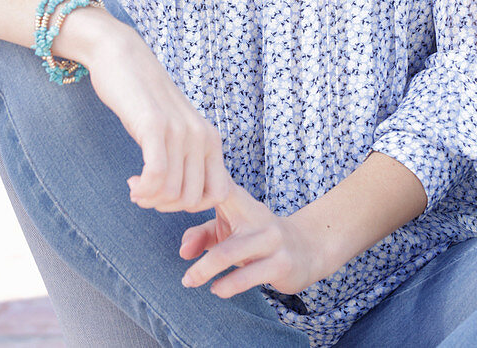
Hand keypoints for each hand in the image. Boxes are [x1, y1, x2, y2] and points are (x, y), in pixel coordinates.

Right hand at [82, 15, 230, 213]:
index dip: (191, 206)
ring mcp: (179, 129)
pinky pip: (156, 176)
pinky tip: (132, 183)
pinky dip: (143, 190)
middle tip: (146, 194)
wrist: (122, 55)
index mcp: (210, 137)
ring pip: (172, 193)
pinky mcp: (154, 125)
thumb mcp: (176, 128)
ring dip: (149, 199)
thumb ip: (187, 155)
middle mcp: (201, 134)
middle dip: (166, 206)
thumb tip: (186, 197)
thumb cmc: (145, 97)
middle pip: (192, 199)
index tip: (168, 197)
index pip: (219, 193)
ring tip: (136, 186)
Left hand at [179, 178, 325, 297]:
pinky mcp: (281, 262)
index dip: (196, 189)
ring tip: (190, 282)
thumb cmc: (257, 236)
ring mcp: (271, 239)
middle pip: (217, 229)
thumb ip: (202, 234)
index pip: (218, 187)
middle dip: (196, 254)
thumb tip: (182, 252)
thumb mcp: (229, 229)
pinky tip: (217, 289)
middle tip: (183, 277)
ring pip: (229, 254)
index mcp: (242, 202)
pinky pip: (248, 276)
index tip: (169, 200)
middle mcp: (258, 216)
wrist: (306, 248)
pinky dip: (229, 285)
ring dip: (205, 271)